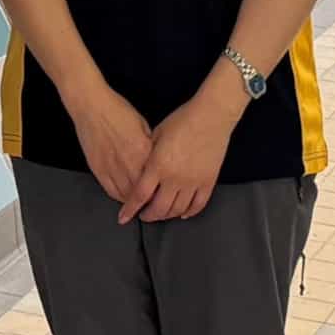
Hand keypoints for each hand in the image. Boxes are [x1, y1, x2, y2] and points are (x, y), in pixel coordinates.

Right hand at [68, 87, 153, 204]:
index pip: (157, 178)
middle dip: (151, 198)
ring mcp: (111, 169)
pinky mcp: (98, 170)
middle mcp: (128, 163)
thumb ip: (151, 147)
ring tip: (142, 201)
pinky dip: (120, 197)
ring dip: (135, 201)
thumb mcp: (143, 125)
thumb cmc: (117, 110)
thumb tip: (157, 161)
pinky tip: (126, 196)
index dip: (162, 188)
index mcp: (143, 150)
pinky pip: (111, 191)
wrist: (91, 106)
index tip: (166, 190)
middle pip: (143, 191)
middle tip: (157, 201)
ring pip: (127, 195)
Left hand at [118, 97, 237, 223]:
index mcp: (158, 166)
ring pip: (178, 210)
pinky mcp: (208, 182)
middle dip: (148, 216)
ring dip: (167, 215)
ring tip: (161, 213)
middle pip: (159, 209)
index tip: (123, 218)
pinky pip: (198, 205)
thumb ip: (147, 155)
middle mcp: (174, 178)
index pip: (140, 195)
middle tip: (143, 216)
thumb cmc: (182, 120)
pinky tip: (183, 213)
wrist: (211, 116)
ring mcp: (193, 182)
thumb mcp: (156, 134)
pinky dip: (189, 212)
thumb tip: (141, 170)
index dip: (130, 209)